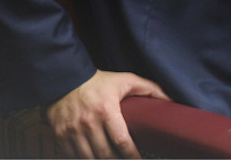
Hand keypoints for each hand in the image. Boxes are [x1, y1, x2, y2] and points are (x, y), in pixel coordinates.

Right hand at [46, 70, 169, 158]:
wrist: (66, 78)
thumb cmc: (100, 81)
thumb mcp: (126, 80)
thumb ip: (150, 89)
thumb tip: (170, 100)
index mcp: (107, 110)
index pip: (122, 141)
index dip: (132, 156)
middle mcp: (88, 122)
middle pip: (105, 154)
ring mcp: (72, 130)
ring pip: (88, 158)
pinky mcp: (60, 134)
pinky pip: (72, 155)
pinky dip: (83, 159)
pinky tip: (93, 157)